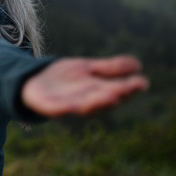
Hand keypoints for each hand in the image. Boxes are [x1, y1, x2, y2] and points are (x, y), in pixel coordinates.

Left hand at [21, 55, 148, 117]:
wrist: (32, 80)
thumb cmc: (63, 78)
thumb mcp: (88, 68)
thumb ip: (110, 68)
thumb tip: (138, 65)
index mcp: (96, 92)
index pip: (116, 90)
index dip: (129, 88)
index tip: (143, 82)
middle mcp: (85, 101)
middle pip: (102, 99)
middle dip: (115, 95)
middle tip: (128, 89)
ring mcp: (66, 105)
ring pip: (84, 107)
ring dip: (96, 103)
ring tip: (111, 96)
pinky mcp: (48, 107)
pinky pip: (57, 109)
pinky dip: (65, 109)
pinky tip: (73, 106)